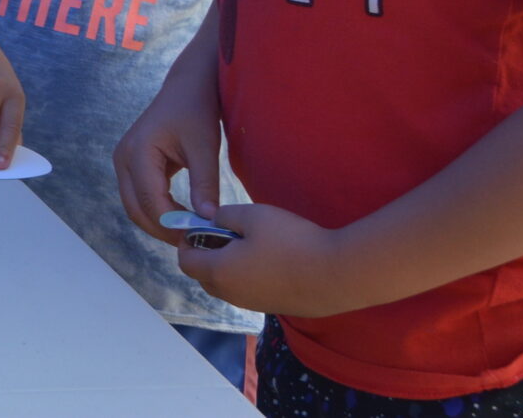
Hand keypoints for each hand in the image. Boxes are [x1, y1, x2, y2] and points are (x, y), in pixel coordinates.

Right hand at [114, 74, 223, 238]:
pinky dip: (155, 211)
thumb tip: (208, 220)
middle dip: (162, 229)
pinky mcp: (130, 164)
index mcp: (139, 152)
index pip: (151, 201)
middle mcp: (123, 158)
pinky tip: (180, 216)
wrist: (186, 87)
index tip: (198, 237)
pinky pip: (138, 196)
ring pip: (134, 206)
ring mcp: (123, 161)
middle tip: (193, 242)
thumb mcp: (205, 148)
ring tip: (188, 231)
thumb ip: (205, 184)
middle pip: (135, 209)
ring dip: (157, 223)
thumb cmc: (196, 111)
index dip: (172, 224)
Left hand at [177, 202, 353, 316]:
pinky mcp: (274, 308)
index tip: (200, 226)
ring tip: (251, 244)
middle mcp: (232, 295)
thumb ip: (224, 216)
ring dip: (228, 267)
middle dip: (206, 256)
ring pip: (227, 286)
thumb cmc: (290, 241)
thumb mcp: (252, 215)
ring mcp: (254, 305)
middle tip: (225, 234)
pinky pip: (249, 292)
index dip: (187, 242)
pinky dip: (249, 278)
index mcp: (219, 272)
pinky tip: (271, 260)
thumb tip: (214, 222)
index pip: (185, 262)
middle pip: (203, 277)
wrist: (337, 274)